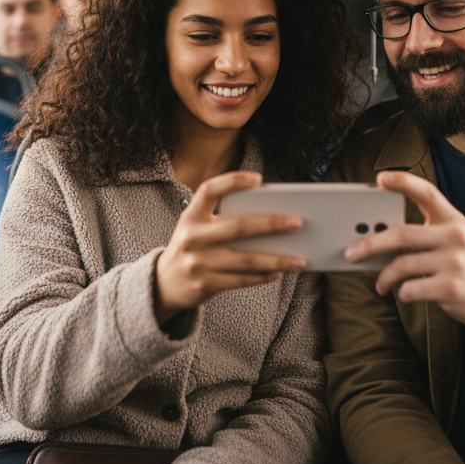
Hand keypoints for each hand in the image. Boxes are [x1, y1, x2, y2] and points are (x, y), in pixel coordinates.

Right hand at [154, 171, 305, 324]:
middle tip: (298, 222)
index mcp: (191, 215)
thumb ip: (223, 220)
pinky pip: (241, 280)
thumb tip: (272, 221)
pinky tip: (279, 272)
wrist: (164, 283)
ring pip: (246, 260)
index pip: (209, 190)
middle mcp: (192, 237)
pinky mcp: (205, 284)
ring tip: (300, 260)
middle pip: (238, 227)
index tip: (258, 179)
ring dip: (277, 260)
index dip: (233, 181)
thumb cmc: (192, 247)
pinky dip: (263, 276)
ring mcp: (198, 262)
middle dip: (271, 224)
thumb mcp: (197, 227)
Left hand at [343, 170, 464, 332]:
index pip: (428, 192)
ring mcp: (455, 262)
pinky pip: (410, 289)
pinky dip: (401, 292)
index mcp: (454, 219)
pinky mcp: (451, 288)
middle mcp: (455, 236)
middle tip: (350, 253)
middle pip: (401, 235)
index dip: (403, 183)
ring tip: (379, 284)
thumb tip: (375, 243)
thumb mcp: (452, 242)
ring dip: (383, 277)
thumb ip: (422, 238)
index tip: (380, 178)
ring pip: (401, 266)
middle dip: (370, 244)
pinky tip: (403, 293)